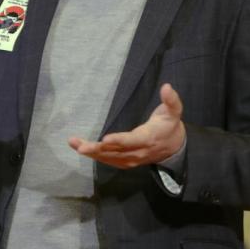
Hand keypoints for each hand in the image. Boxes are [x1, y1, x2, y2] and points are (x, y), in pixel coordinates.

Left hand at [68, 83, 185, 168]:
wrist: (173, 147)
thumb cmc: (170, 125)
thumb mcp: (174, 111)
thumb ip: (171, 100)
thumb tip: (166, 86)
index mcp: (148, 138)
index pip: (132, 140)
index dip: (119, 140)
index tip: (105, 139)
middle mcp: (138, 151)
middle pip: (116, 152)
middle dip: (97, 149)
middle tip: (80, 146)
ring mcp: (132, 159)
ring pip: (110, 158)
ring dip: (92, 152)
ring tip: (74, 144)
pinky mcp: (126, 162)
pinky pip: (109, 161)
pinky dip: (95, 156)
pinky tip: (81, 149)